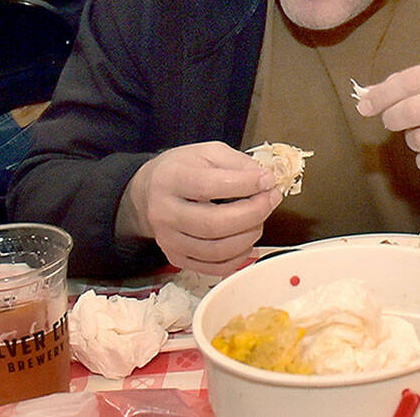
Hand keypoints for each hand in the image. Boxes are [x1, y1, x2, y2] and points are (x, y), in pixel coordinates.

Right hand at [116, 142, 281, 274]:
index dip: (245, 185)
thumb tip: (265, 180)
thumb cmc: (183, 169)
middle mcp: (165, 212)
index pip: (209, 186)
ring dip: (249, 236)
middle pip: (214, 224)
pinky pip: (213, 267)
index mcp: (171, 179)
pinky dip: (239, 258)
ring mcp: (168, 239)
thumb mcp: (208, 152)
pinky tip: (248, 241)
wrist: (149, 192)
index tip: (267, 181)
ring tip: (260, 219)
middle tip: (271, 200)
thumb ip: (237, 163)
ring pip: (216, 250)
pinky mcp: (176, 258)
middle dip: (253, 213)